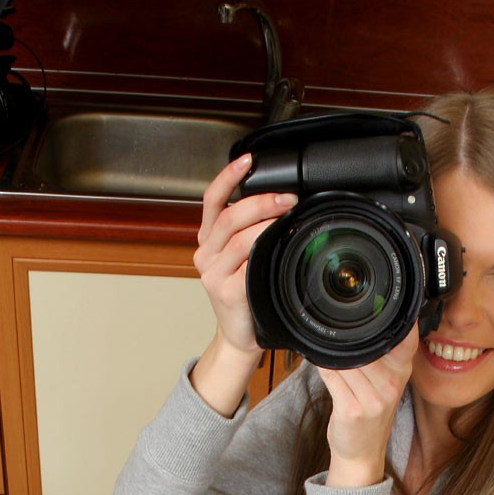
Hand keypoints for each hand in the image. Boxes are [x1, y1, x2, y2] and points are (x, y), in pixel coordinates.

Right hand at [194, 155, 296, 354]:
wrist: (239, 335)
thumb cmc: (246, 295)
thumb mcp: (240, 259)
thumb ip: (249, 232)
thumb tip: (281, 204)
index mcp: (208, 240)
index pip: (212, 200)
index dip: (228, 177)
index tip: (248, 160)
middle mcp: (206, 254)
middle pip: (228, 217)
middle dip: (260, 202)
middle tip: (288, 198)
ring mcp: (213, 274)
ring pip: (238, 239)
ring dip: (266, 224)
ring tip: (287, 218)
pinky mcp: (226, 292)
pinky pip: (247, 266)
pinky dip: (264, 253)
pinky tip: (278, 247)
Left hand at [319, 327, 418, 486]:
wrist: (361, 453)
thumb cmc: (370, 414)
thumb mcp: (386, 383)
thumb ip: (381, 355)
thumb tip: (360, 322)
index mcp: (401, 372)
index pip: (405, 340)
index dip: (395, 321)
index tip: (379, 307)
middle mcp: (391, 385)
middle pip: (365, 347)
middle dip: (349, 340)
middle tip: (338, 333)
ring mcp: (373, 399)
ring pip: (346, 360)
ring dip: (333, 354)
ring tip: (328, 351)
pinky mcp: (352, 410)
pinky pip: (332, 376)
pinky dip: (323, 366)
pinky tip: (319, 361)